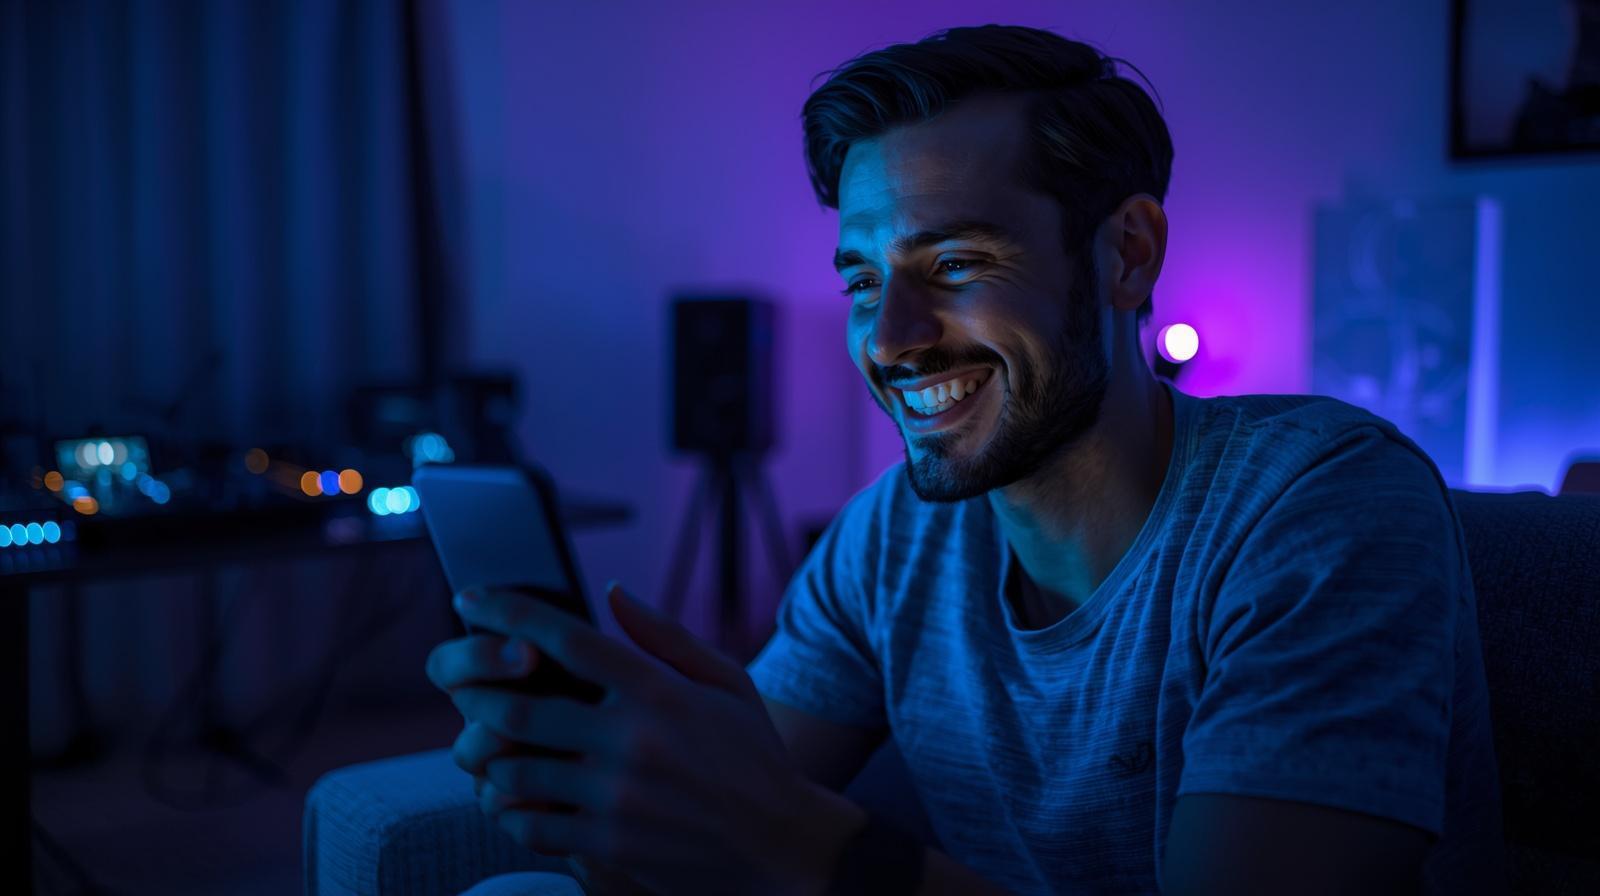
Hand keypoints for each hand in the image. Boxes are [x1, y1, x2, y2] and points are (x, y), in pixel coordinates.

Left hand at [430, 582, 855, 895]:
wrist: (784, 848)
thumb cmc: (755, 757)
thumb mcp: (728, 682)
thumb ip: (666, 636)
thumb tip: (613, 593)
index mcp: (659, 691)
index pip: (568, 640)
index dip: (509, 612)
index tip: (471, 597)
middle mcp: (633, 740)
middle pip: (519, 707)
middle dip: (478, 694)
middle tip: (467, 689)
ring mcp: (618, 797)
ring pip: (513, 770)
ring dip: (491, 757)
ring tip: (492, 747)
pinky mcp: (609, 844)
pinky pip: (530, 825)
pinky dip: (511, 809)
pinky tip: (519, 797)